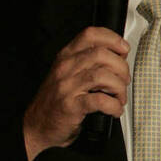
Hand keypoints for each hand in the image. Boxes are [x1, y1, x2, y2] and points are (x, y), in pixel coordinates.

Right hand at [23, 26, 129, 160]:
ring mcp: (67, 87)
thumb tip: (118, 58)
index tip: (123, 49)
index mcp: (66, 57)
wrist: (37, 125)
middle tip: (124, 80)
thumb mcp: (68, 74)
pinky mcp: (71, 106)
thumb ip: (89, 64)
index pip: (91, 35)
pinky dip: (114, 106)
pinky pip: (100, 101)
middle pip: (101, 54)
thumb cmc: (57, 101)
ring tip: (119, 97)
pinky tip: (114, 110)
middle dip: (121, 67)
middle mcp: (66, 68)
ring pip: (102, 76)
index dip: (112, 39)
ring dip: (119, 87)